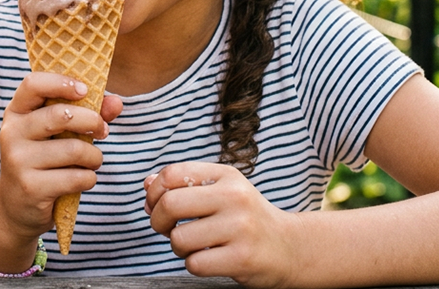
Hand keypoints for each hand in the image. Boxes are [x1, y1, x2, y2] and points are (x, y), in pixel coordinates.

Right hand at [0, 71, 118, 239]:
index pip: (33, 84)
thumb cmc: (43, 161)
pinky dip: (89, 178)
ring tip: (93, 161)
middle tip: (103, 130)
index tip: (84, 90)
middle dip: (92, 121)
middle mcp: (12, 133)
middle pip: (61, 115)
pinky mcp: (31, 187)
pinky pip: (76, 177)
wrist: (16, 206)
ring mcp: (19, 161)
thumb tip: (116, 102)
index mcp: (16, 112)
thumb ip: (86, 113)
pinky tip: (82, 180)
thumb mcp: (57, 134)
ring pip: (74, 149)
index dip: (61, 82)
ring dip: (95, 156)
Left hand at [143, 163, 301, 287]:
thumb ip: (183, 184)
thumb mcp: (221, 191)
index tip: (156, 205)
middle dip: (158, 221)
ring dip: (178, 247)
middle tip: (166, 229)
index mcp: (226, 176)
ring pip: (179, 238)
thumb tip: (147, 184)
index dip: (154, 193)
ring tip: (195, 246)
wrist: (290, 248)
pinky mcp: (242, 258)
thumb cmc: (245, 219)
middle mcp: (235, 197)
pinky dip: (194, 264)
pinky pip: (194, 263)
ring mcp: (240, 228)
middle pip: (170, 205)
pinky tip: (210, 259)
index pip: (172, 174)